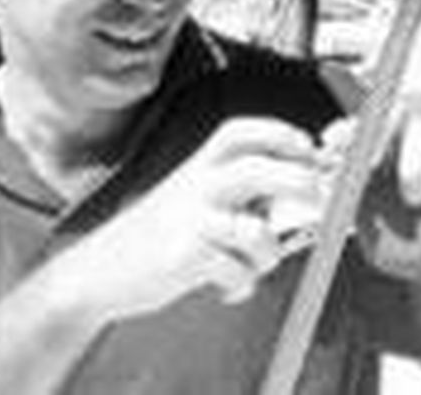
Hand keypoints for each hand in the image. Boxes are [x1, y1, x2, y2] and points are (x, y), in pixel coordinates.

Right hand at [73, 117, 333, 319]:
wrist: (102, 267)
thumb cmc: (157, 235)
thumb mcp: (192, 200)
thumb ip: (238, 194)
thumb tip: (296, 192)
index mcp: (197, 168)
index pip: (237, 133)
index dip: (278, 133)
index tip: (308, 147)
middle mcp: (194, 187)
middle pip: (253, 169)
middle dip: (295, 180)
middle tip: (317, 198)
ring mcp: (188, 221)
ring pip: (253, 229)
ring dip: (268, 252)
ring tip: (257, 263)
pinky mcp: (183, 257)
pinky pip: (234, 271)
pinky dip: (240, 284)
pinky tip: (226, 286)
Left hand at [331, 114, 420, 279]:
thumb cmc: (410, 238)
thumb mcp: (376, 230)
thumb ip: (356, 209)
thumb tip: (329, 186)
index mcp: (374, 149)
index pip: (352, 128)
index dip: (341, 131)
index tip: (330, 145)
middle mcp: (405, 133)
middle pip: (385, 118)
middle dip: (373, 137)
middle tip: (367, 165)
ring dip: (412, 168)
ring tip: (414, 201)